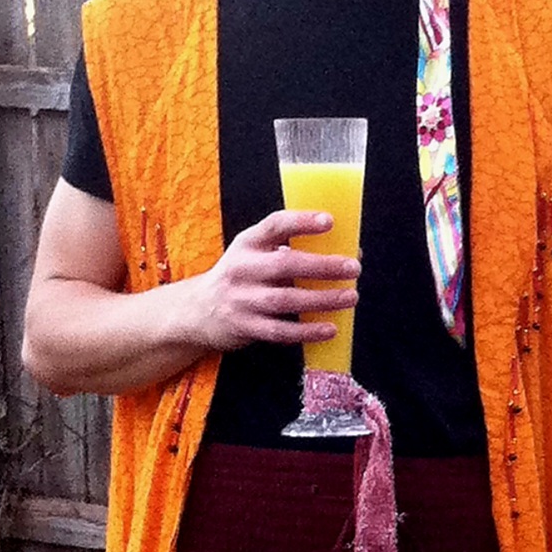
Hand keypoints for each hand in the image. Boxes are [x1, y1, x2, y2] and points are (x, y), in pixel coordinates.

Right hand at [187, 210, 358, 351]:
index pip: (275, 226)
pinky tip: (329, 328)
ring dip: (322, 299)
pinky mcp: (245, 326)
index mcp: (248, 243)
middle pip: (285, 264)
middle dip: (323, 266)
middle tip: (353, 267)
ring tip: (350, 296)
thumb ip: (290, 251)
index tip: (329, 221)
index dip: (302, 222)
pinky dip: (307, 331)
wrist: (198, 310)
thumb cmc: (241, 277)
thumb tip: (348, 252)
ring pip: (286, 299)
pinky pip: (280, 330)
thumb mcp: (255, 254)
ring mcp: (242, 299)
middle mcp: (242, 268)